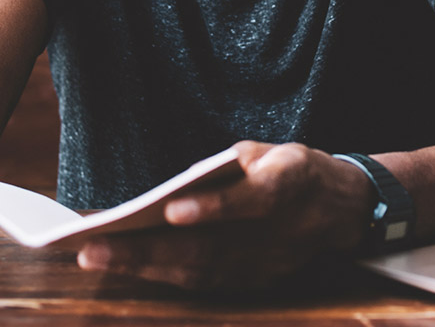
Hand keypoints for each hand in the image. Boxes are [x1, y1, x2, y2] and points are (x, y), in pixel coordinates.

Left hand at [75, 141, 374, 289]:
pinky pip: (205, 282)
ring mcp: (269, 263)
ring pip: (202, 271)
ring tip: (96, 257)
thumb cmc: (292, 170)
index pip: (255, 198)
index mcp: (291, 182)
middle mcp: (282, 230)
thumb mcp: (271, 151)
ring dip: (146, 268)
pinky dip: (164, 276)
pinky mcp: (257, 281)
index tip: (172, 210)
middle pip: (212, 246)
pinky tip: (126, 266)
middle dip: (149, 250)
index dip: (217, 207)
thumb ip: (231, 168)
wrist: (341, 208)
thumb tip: (175, 193)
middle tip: (94, 247)